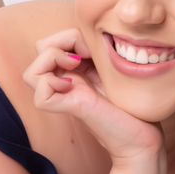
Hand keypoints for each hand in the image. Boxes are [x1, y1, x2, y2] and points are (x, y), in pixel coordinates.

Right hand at [23, 29, 163, 166]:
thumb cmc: (133, 104)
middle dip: (58, 43)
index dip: (68, 36)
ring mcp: (66, 96)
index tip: (93, 47)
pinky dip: (50, 85)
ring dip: (50, 60)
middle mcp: (66, 82)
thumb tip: (79, 40)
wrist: (144, 137)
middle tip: (82, 56)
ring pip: (31, 74)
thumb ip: (94, 50)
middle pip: (39, 50)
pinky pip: (40, 97)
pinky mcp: (71, 109)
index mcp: (75, 70)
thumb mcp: (112, 65)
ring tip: (75, 65)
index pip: (52, 41)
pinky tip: (72, 86)